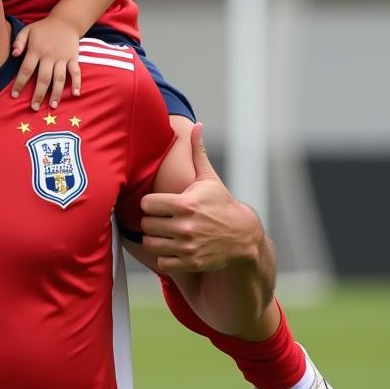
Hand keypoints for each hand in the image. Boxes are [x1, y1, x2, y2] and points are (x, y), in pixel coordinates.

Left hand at [9, 16, 81, 109]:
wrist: (65, 21)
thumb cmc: (43, 29)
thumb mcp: (27, 30)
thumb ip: (19, 42)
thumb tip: (13, 55)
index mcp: (36, 50)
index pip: (26, 69)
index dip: (20, 83)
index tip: (14, 95)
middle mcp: (50, 56)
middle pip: (43, 78)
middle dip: (38, 94)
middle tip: (34, 108)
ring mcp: (63, 58)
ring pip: (59, 78)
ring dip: (56, 93)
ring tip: (53, 106)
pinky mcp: (73, 58)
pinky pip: (76, 72)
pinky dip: (77, 83)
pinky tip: (75, 94)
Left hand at [140, 123, 261, 273]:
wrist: (243, 237)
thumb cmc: (221, 204)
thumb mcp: (209, 179)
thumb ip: (197, 153)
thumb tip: (196, 126)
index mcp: (185, 204)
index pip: (147, 204)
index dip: (151, 204)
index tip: (158, 204)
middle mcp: (185, 226)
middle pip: (146, 225)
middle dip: (152, 222)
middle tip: (161, 219)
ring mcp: (187, 246)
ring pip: (150, 244)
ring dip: (155, 240)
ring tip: (164, 233)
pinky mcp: (190, 262)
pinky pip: (162, 262)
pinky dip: (165, 257)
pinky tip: (173, 248)